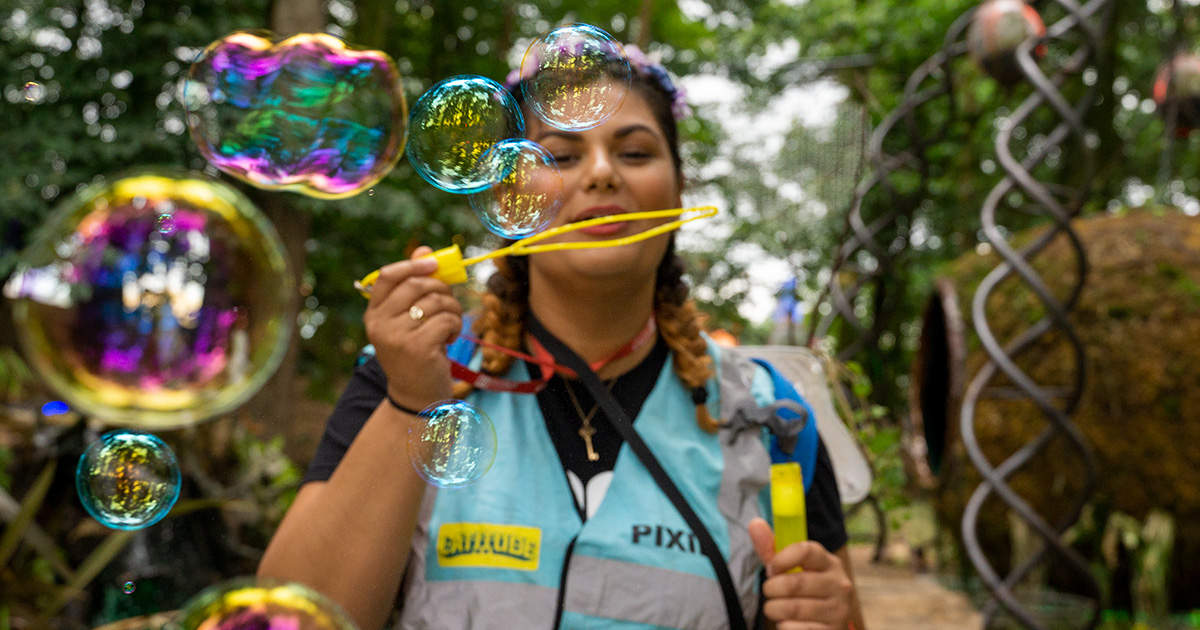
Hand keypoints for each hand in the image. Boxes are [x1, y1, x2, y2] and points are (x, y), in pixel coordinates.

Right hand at [363, 246, 463, 410]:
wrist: (417, 396)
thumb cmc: (415, 353)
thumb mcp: (409, 320)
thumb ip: (415, 286)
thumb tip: (424, 250)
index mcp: (373, 314)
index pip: (387, 276)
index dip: (412, 264)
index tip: (433, 264)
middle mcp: (380, 324)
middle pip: (417, 285)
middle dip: (442, 289)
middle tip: (449, 304)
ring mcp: (397, 336)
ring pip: (436, 301)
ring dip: (452, 310)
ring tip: (449, 325)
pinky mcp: (418, 348)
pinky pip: (446, 319)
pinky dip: (455, 325)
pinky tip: (449, 338)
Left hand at [748, 517, 852, 629]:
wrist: (826, 624)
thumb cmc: (805, 590)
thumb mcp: (791, 568)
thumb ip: (772, 549)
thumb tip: (755, 523)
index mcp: (829, 562)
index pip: (806, 550)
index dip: (781, 559)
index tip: (771, 569)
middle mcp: (839, 584)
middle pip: (795, 583)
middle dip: (771, 589)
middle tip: (769, 592)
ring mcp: (838, 610)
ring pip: (792, 608)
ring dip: (774, 608)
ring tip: (775, 607)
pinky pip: (796, 628)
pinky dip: (784, 626)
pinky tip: (787, 622)